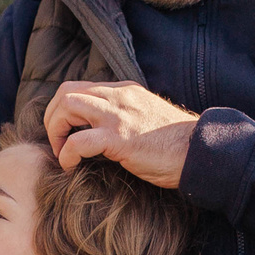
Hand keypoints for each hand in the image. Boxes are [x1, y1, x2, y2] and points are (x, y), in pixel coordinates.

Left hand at [41, 81, 199, 188]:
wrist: (201, 152)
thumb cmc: (176, 144)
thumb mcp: (145, 119)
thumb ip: (124, 117)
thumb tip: (98, 134)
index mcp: (124, 91)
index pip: (79, 87)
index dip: (63, 110)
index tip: (65, 133)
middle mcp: (119, 96)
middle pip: (66, 92)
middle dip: (53, 118)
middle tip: (58, 143)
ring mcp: (119, 116)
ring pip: (67, 106)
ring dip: (56, 131)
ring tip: (63, 153)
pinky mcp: (121, 139)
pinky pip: (79, 141)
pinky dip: (68, 153)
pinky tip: (72, 166)